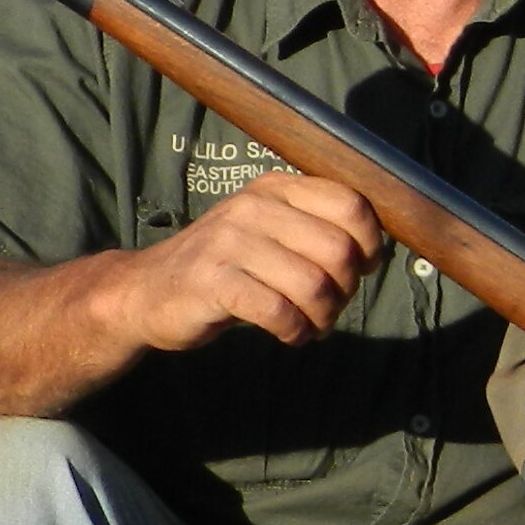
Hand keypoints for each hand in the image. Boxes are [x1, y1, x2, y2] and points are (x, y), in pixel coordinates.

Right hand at [109, 176, 383, 352]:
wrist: (146, 292)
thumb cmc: (225, 266)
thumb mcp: (271, 232)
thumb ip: (316, 231)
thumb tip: (378, 251)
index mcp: (275, 189)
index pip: (351, 206)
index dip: (369, 245)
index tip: (360, 270)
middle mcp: (253, 207)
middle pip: (339, 251)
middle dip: (346, 290)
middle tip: (329, 308)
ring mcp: (229, 242)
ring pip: (314, 285)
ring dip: (323, 317)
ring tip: (310, 325)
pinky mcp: (212, 281)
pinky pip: (279, 311)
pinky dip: (295, 331)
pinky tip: (289, 335)